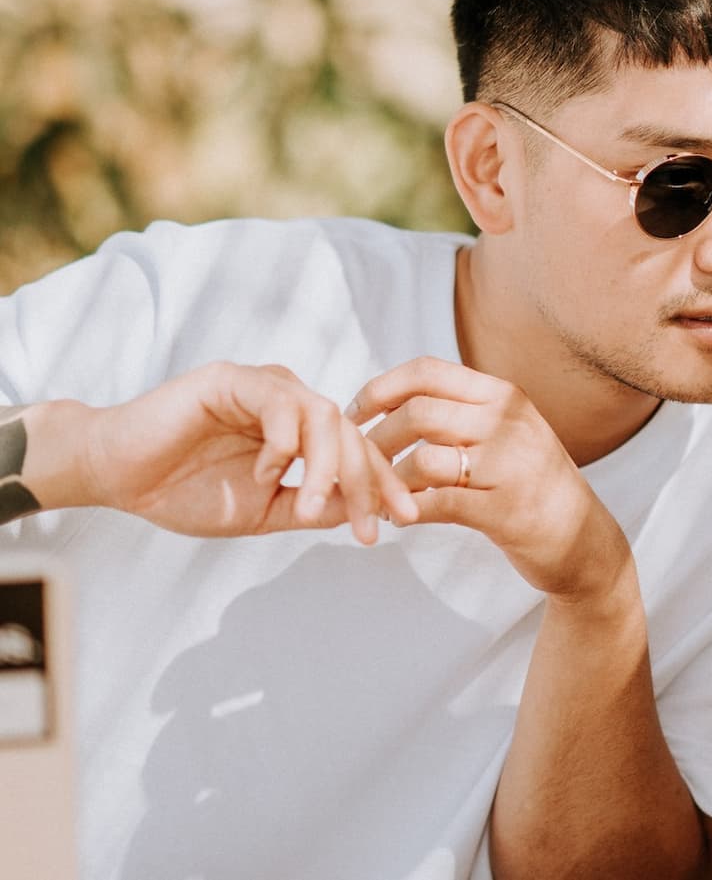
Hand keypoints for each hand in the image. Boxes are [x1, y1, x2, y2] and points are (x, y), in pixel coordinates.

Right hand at [67, 362, 416, 542]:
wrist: (116, 477)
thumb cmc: (183, 491)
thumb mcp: (261, 512)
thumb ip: (311, 508)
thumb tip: (366, 512)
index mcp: (301, 430)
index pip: (358, 451)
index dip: (383, 485)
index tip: (403, 521)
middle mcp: (290, 401)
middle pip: (352, 433)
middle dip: (369, 480)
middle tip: (373, 522)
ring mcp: (263, 386)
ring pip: (324, 415)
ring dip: (327, 466)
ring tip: (312, 507)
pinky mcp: (232, 379)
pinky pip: (279, 402)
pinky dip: (283, 442)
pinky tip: (266, 473)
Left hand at [346, 358, 632, 601]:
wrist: (585, 540)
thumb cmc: (533, 485)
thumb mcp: (508, 432)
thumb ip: (463, 412)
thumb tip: (390, 400)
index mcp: (504, 396)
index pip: (426, 372)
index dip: (378, 389)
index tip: (353, 416)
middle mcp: (508, 422)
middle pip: (416, 413)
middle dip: (374, 441)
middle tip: (358, 464)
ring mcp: (510, 465)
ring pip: (422, 459)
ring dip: (387, 481)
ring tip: (376, 496)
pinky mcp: (504, 510)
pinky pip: (436, 503)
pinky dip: (406, 511)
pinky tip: (398, 518)